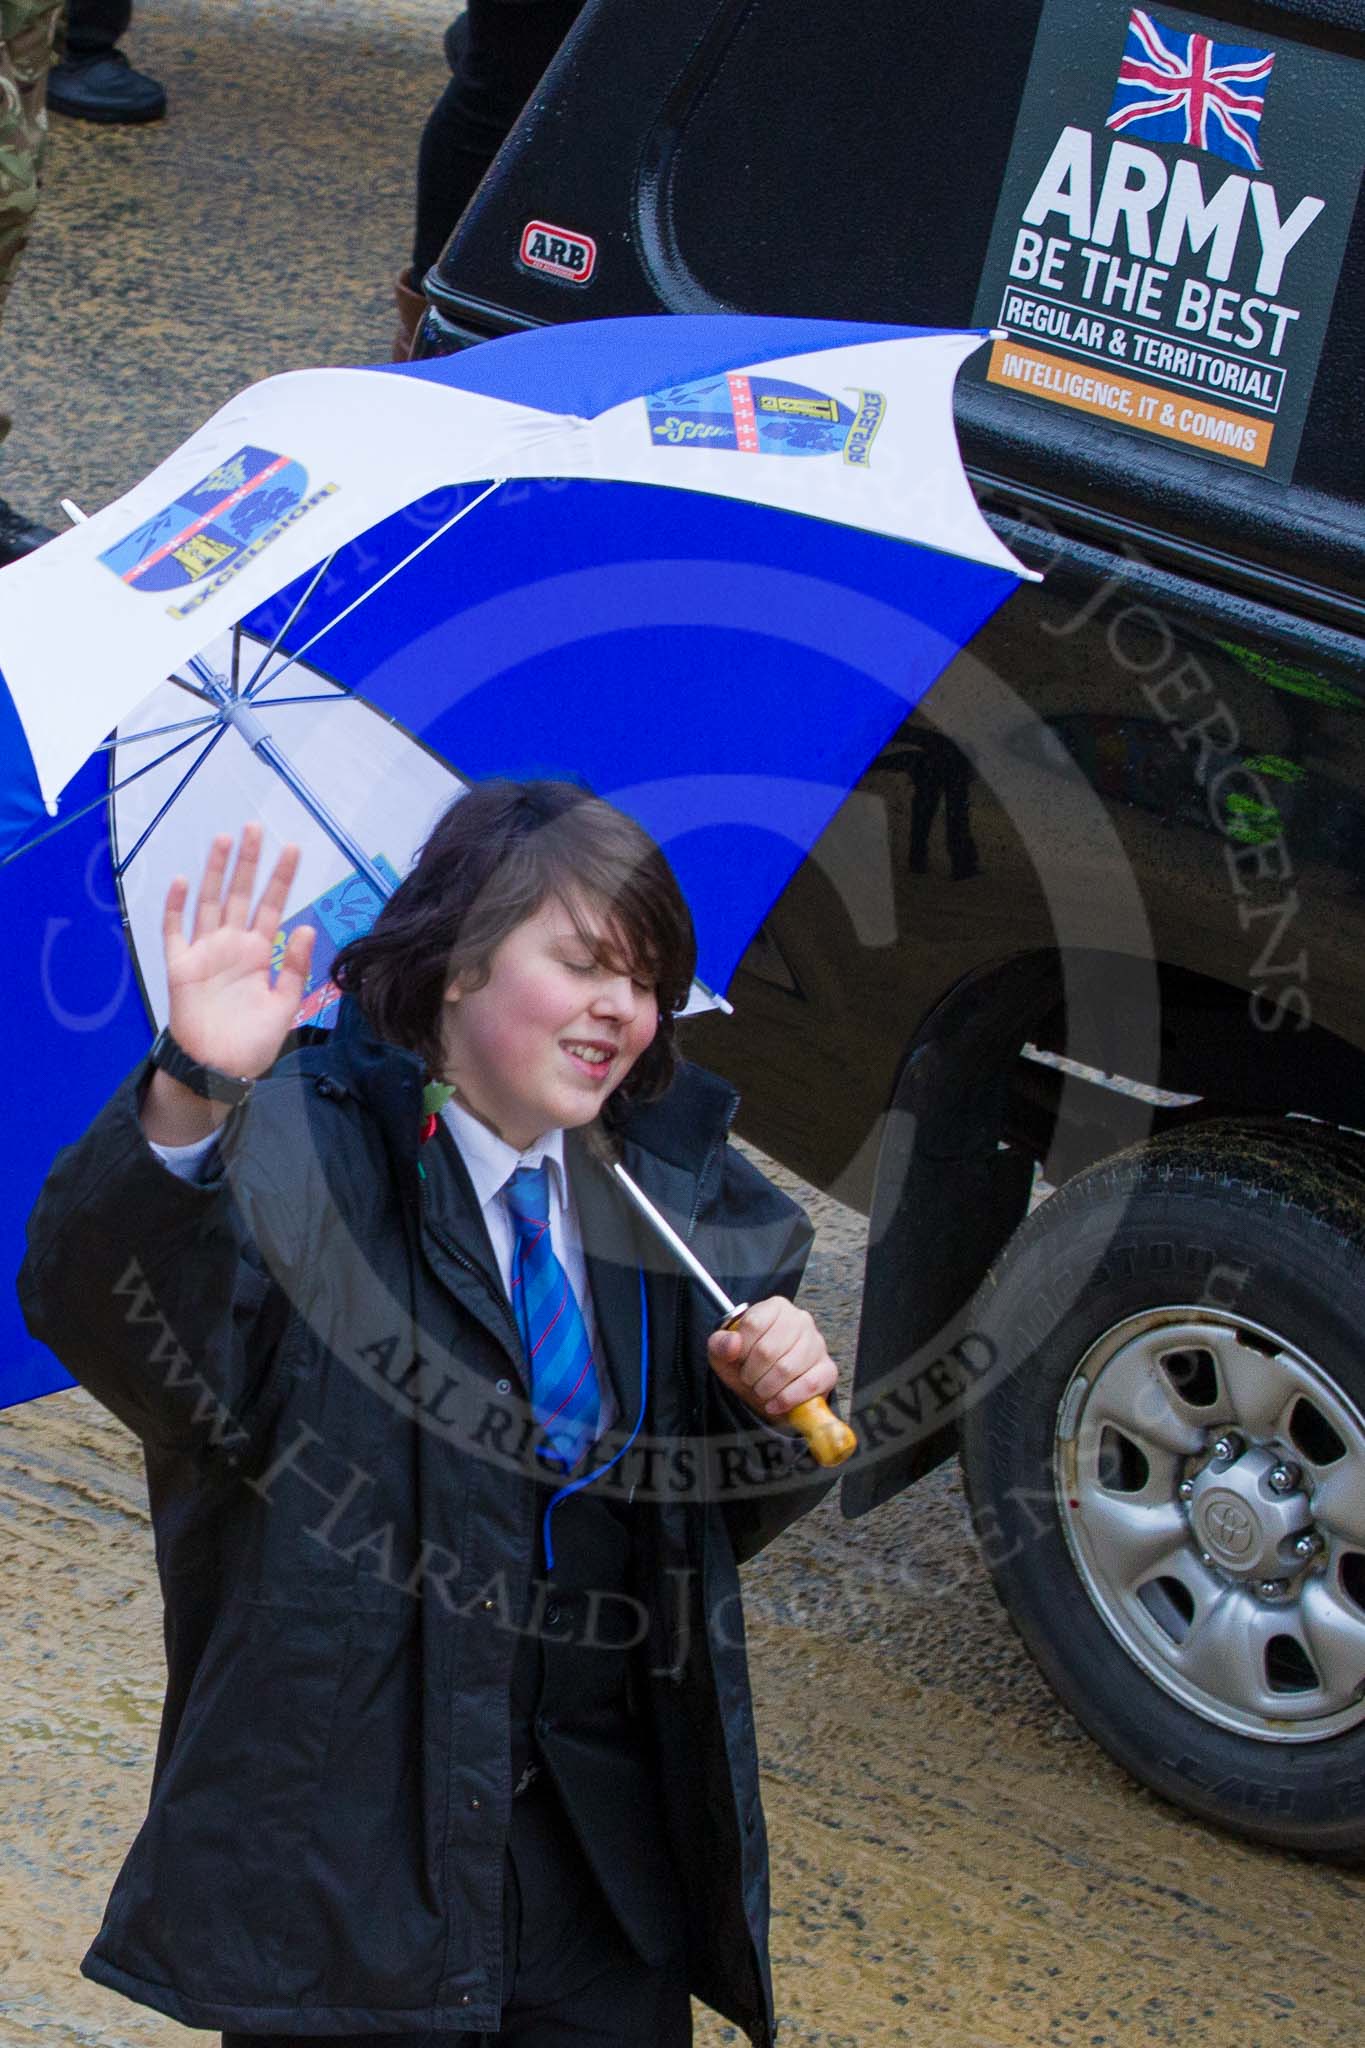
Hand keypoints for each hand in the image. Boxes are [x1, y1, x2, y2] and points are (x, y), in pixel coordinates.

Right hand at [141, 827, 314, 1145]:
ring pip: (209, 902)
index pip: (272, 905)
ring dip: (215, 872)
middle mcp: (232, 945)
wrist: (218, 1069)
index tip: (293, 848)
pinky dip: (176, 907)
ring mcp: (205, 952)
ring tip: (224, 840)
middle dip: (247, 862)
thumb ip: (294, 967)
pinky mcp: (180, 965)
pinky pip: (175, 931)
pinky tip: (183, 881)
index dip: (282, 877)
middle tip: (254, 827)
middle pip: (240, 894)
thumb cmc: (252, 1041)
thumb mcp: (285, 1006)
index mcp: (259, 952)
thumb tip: (305, 927)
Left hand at [707, 1297, 836, 1419]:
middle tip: (749, 1380)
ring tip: (762, 1391)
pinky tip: (776, 1403)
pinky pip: (808, 1385)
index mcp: (775, 1307)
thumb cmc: (748, 1365)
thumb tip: (733, 1344)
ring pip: (787, 1369)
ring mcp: (817, 1343)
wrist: (769, 1391)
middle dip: (752, 1373)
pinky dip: (787, 1399)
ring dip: (767, 1388)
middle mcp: (800, 1320)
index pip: (753, 1324)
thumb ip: (720, 1344)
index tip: (739, 1360)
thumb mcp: (724, 1353)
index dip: (741, 1349)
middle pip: (768, 1349)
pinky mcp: (828, 1369)